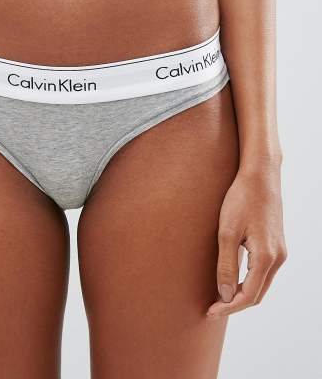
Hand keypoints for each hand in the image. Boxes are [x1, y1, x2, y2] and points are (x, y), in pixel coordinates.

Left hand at [207, 160, 286, 318]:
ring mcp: (280, 251)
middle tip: (211, 308)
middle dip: (235, 304)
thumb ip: (226, 265)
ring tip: (218, 297)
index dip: (228, 307)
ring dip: (242, 294)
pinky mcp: (276, 244)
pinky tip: (232, 279)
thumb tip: (224, 294)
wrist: (260, 176)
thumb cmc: (241, 199)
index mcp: (266, 257)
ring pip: (261, 284)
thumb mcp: (227, 232)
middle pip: (257, 294)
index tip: (209, 312)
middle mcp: (278, 258)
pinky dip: (249, 282)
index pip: (248, 295)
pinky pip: (263, 272)